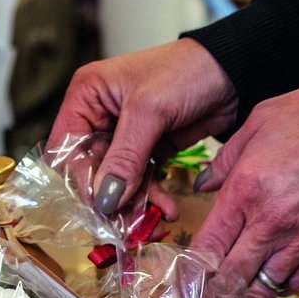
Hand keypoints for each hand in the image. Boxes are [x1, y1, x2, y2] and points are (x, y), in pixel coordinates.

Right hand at [49, 39, 237, 219]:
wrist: (232, 71)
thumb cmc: (186, 71)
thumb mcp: (150, 111)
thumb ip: (125, 157)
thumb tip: (104, 199)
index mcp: (87, 96)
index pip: (65, 148)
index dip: (79, 179)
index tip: (98, 207)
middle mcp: (99, 116)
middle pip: (90, 169)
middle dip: (109, 198)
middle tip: (124, 226)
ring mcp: (124, 135)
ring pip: (117, 181)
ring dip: (133, 203)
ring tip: (151, 222)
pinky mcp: (148, 149)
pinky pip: (140, 181)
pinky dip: (151, 197)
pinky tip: (166, 210)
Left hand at [189, 78, 298, 297]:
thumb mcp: (257, 123)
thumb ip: (225, 162)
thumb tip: (203, 186)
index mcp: (245, 193)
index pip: (206, 251)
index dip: (188, 282)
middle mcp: (270, 226)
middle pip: (231, 285)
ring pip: (265, 292)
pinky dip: (281, 289)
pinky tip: (270, 290)